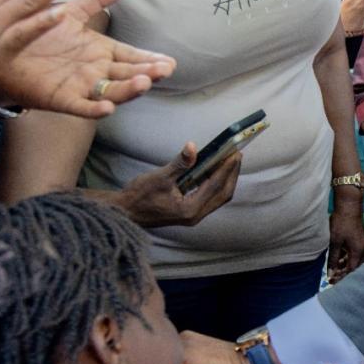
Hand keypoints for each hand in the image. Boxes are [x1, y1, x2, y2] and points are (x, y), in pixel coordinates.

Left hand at [0, 0, 176, 117]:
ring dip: (129, 89)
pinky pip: (81, 107)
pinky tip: (108, 108)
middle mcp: (95, 72)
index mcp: (100, 52)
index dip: (149, 59)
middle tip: (164, 70)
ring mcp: (80, 87)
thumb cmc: (39, 34)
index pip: (131, 56)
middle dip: (147, 73)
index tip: (169, 61)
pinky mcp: (61, 99)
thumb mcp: (71, 13)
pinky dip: (94, 109)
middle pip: (127, 75)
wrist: (4, 51)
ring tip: (143, 83)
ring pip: (111, 91)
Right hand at [115, 143, 240, 226]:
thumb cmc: (139, 196)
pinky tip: (215, 170)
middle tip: (237, 154)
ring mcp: (193, 216)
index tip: (235, 153)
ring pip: (218, 196)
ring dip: (226, 179)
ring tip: (230, 160)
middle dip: (232, 174)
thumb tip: (192, 147)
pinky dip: (216, 184)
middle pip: (223, 193)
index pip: (216, 186)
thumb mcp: (160, 177)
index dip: (227, 168)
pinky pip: (210, 197)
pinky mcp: (189, 212)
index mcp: (190, 209)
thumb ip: (179, 163)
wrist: (125, 213)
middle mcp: (195, 215)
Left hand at [327, 192, 363, 282]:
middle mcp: (362, 250)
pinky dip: (346, 257)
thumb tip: (330, 274)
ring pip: (353, 260)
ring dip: (344, 265)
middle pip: (354, 267)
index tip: (331, 281)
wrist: (349, 205)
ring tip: (333, 268)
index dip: (341, 276)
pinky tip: (337, 258)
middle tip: (331, 278)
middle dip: (343, 273)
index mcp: (358, 251)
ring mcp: (361, 244)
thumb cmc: (341, 223)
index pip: (350, 270)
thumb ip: (333, 259)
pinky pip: (353, 253)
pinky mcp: (358, 240)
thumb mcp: (335, 243)